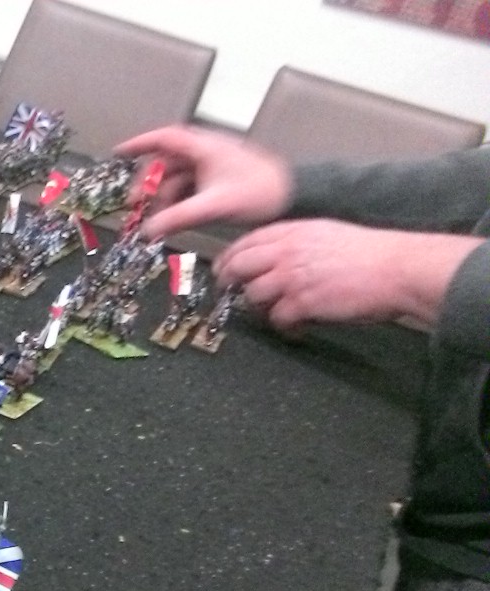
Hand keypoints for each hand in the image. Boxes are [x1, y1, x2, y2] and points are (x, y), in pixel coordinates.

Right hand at [115, 126, 293, 239]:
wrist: (293, 196)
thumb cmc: (259, 192)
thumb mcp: (213, 205)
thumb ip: (178, 218)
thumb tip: (148, 231)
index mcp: (204, 148)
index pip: (164, 139)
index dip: (139, 144)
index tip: (118, 153)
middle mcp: (206, 152)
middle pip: (166, 163)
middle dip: (148, 184)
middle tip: (136, 205)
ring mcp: (212, 166)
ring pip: (177, 178)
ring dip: (163, 197)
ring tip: (156, 219)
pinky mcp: (218, 180)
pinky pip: (189, 187)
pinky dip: (178, 201)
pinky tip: (174, 218)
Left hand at [215, 220, 482, 331]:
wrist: (398, 268)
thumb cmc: (371, 253)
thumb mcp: (328, 234)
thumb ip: (298, 242)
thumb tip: (277, 256)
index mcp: (293, 233)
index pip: (245, 243)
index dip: (228, 259)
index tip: (223, 270)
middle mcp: (287, 253)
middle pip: (238, 267)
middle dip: (229, 283)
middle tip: (232, 296)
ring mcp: (292, 278)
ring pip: (253, 295)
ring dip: (262, 308)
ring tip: (279, 313)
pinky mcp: (302, 302)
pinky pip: (277, 319)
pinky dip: (285, 327)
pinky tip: (297, 328)